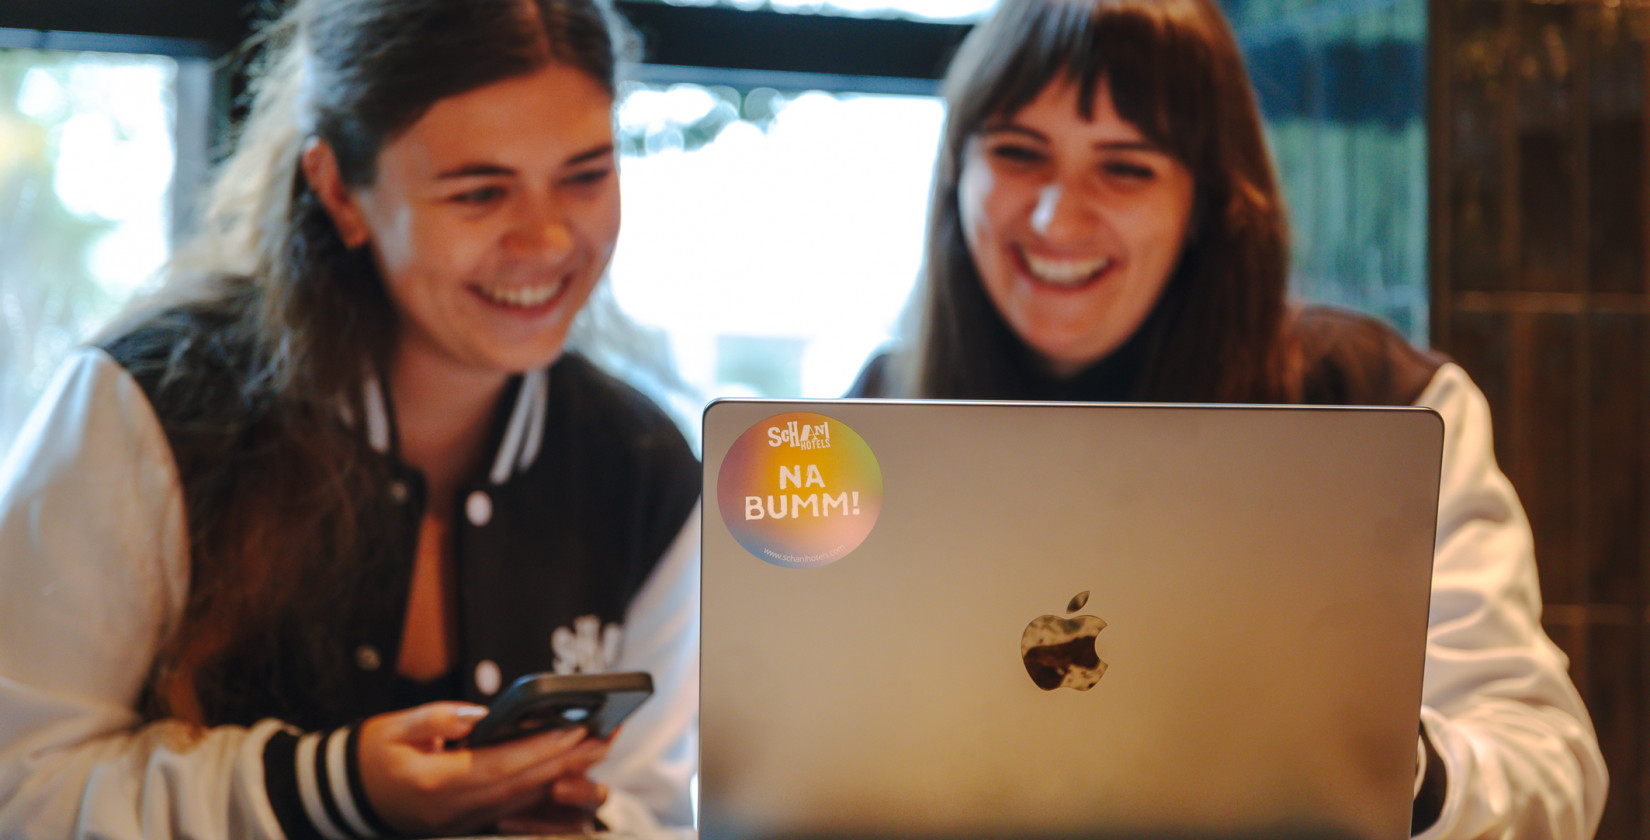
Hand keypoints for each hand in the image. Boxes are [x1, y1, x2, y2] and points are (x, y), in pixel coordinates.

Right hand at [356, 701, 609, 835]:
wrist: (346, 796)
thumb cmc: (370, 756)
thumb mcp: (394, 728)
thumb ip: (438, 718)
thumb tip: (480, 715)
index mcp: (435, 782)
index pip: (500, 764)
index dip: (540, 748)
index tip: (574, 729)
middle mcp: (453, 808)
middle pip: (520, 785)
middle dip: (565, 762)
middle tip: (602, 738)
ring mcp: (461, 820)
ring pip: (521, 798)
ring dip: (560, 775)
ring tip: (594, 750)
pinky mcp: (466, 822)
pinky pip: (511, 806)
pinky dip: (540, 787)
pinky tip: (565, 771)